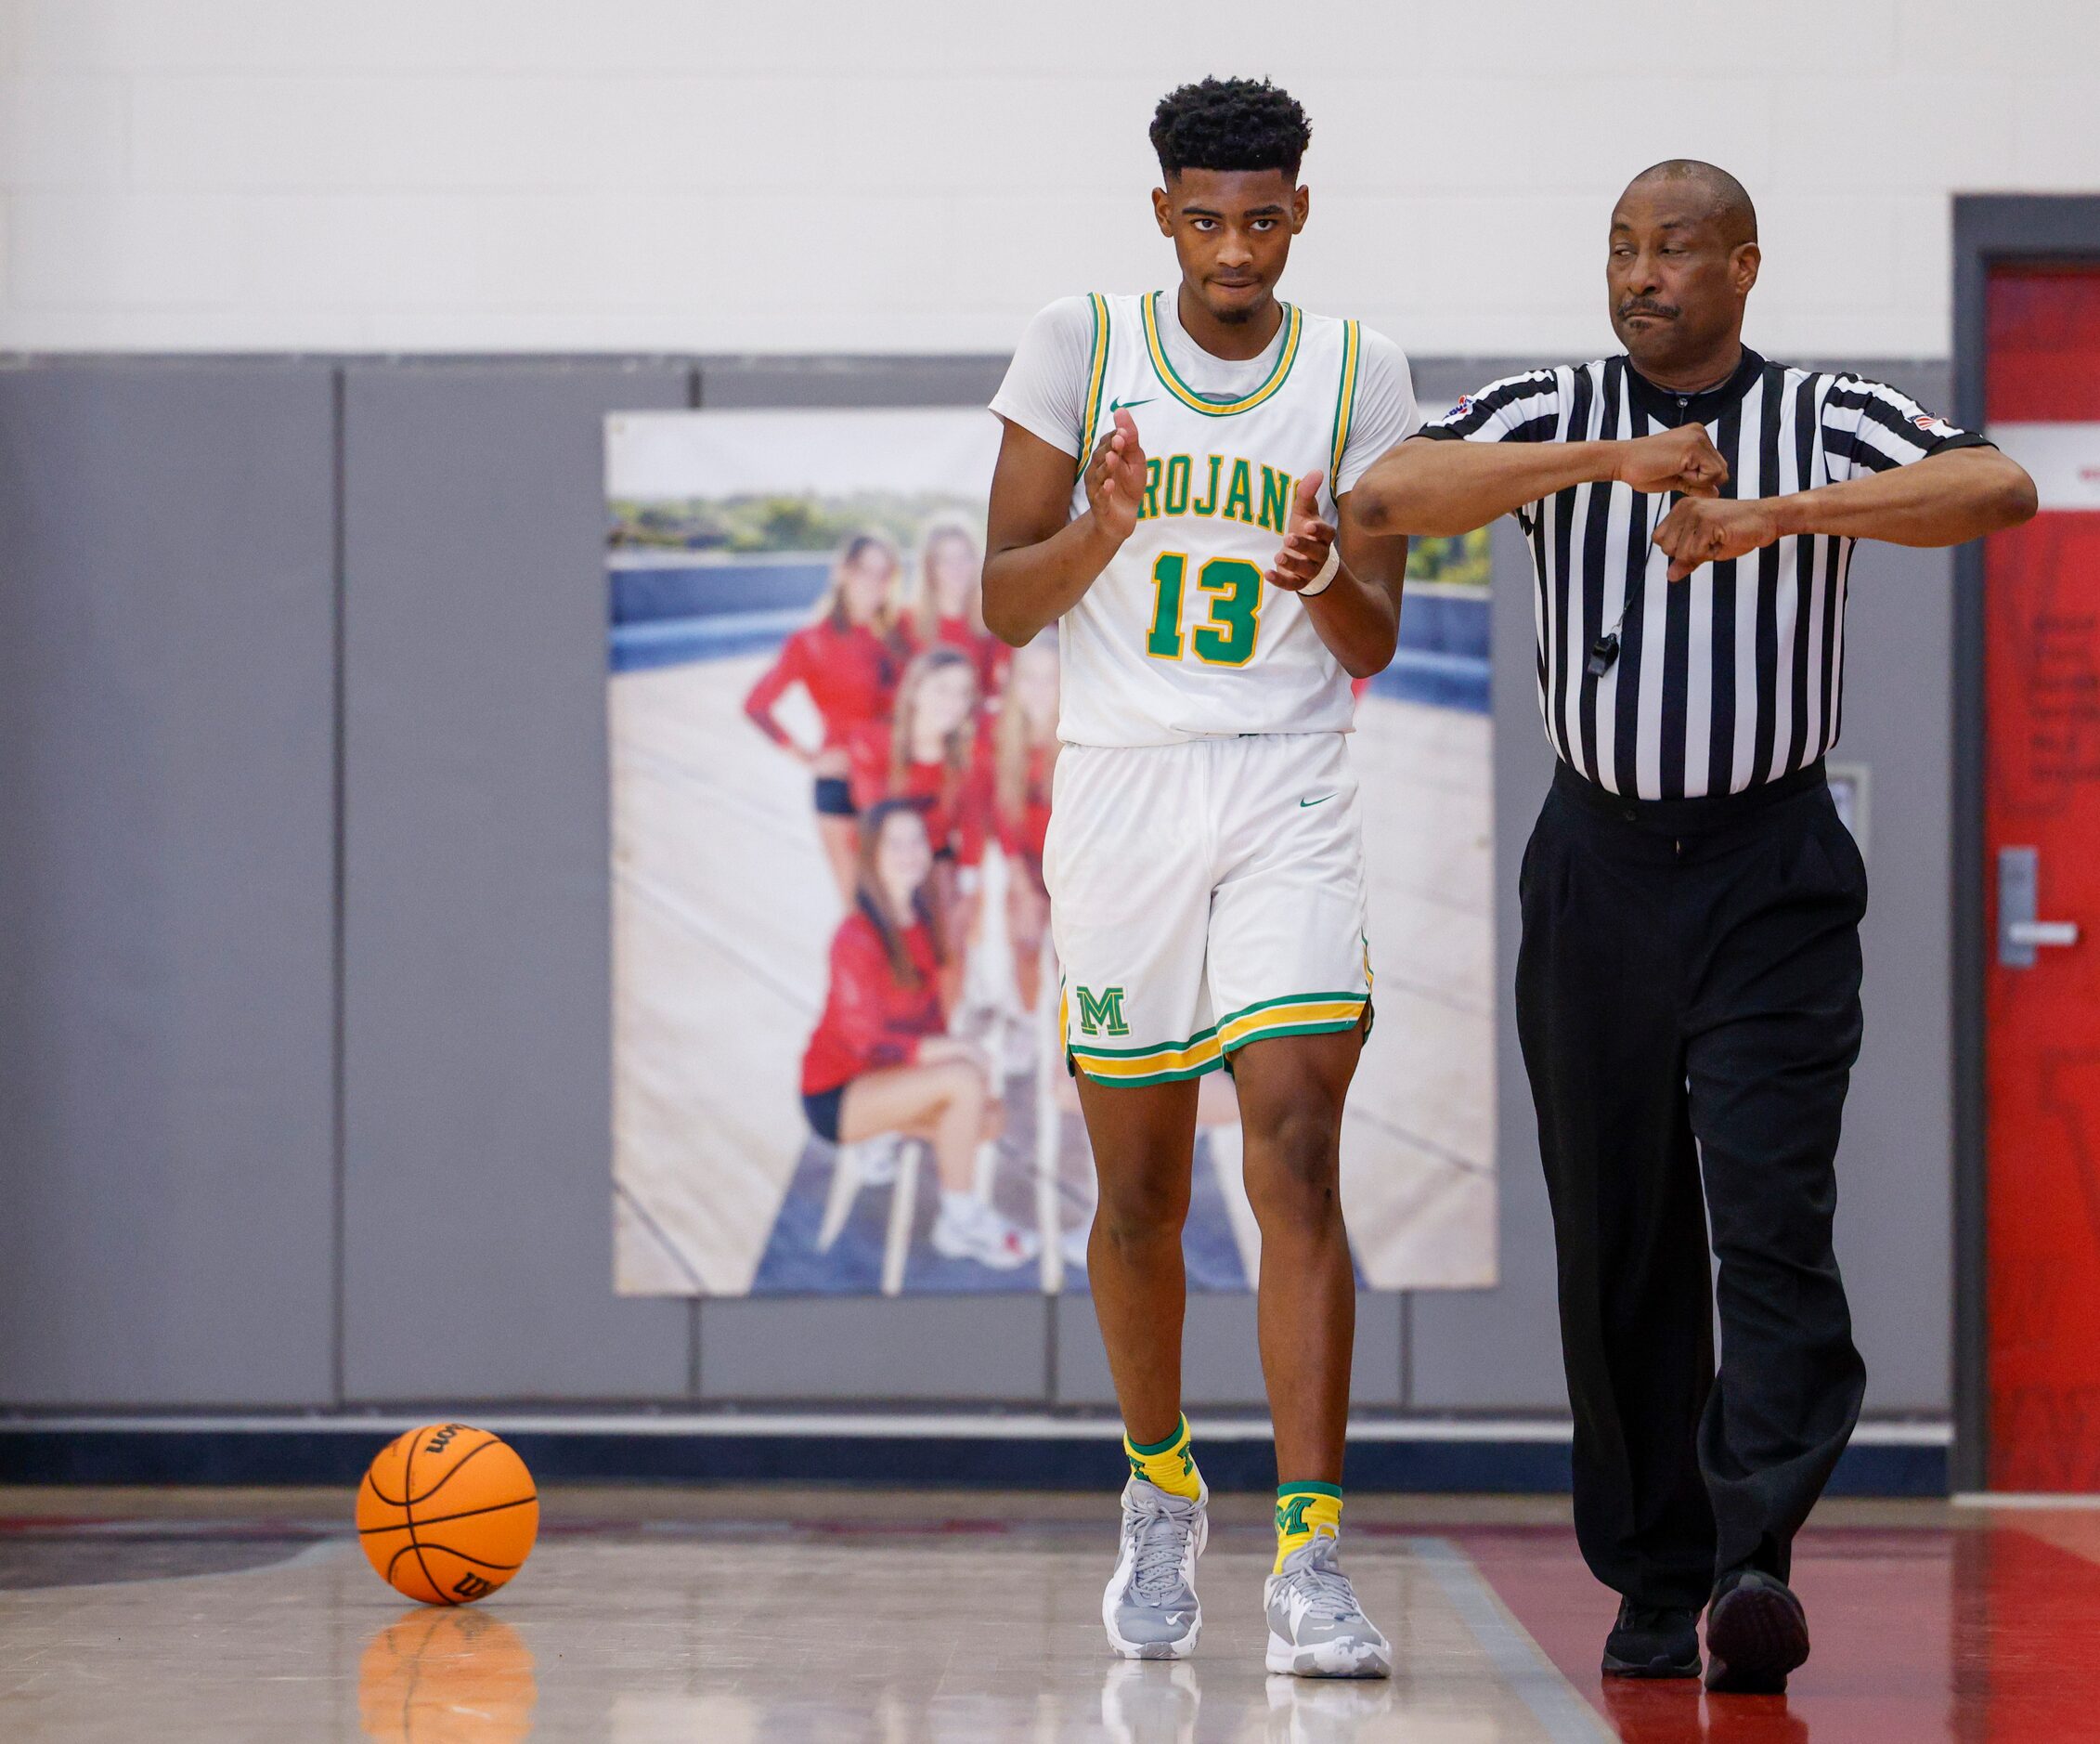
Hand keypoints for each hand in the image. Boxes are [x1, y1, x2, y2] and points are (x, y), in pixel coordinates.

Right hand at [1083, 409, 1147, 546]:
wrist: (1123, 517)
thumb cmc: (1127, 485)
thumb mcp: (1134, 459)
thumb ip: (1129, 438)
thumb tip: (1121, 410)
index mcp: (1105, 457)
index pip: (1107, 443)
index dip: (1115, 437)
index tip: (1124, 431)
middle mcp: (1097, 471)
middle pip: (1100, 457)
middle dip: (1110, 448)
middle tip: (1119, 440)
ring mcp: (1097, 489)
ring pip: (1099, 476)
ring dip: (1106, 467)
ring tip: (1113, 458)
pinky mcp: (1101, 507)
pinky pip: (1100, 498)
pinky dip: (1104, 492)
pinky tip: (1109, 485)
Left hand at [1264, 469, 1336, 591]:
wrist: (1306, 557)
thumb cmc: (1305, 530)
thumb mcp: (1304, 511)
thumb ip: (1307, 493)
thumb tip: (1317, 471)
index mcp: (1324, 536)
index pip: (1327, 534)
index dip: (1319, 531)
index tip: (1309, 526)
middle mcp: (1319, 554)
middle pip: (1316, 552)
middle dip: (1303, 546)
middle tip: (1288, 538)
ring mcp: (1309, 570)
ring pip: (1305, 569)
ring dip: (1292, 564)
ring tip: (1279, 556)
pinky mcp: (1297, 582)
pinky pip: (1291, 584)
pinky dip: (1280, 580)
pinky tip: (1267, 573)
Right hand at [1614, 423, 1727, 496]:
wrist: (1622, 462)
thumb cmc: (1643, 470)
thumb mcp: (1676, 479)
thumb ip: (1696, 484)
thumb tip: (1715, 493)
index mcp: (1697, 437)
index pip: (1716, 467)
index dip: (1700, 480)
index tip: (1676, 473)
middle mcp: (1701, 433)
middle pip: (1722, 470)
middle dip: (1702, 481)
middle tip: (1676, 473)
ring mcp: (1698, 438)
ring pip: (1719, 472)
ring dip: (1698, 481)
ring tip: (1675, 470)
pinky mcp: (1694, 447)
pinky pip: (1711, 474)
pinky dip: (1695, 480)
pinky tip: (1675, 469)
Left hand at [1651, 496, 1782, 579]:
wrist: (1766, 520)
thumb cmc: (1737, 531)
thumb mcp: (1707, 548)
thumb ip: (1686, 560)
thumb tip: (1669, 576)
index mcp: (1681, 509)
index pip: (1659, 539)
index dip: (1678, 549)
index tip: (1701, 540)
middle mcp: (1685, 508)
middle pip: (1667, 548)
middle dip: (1690, 554)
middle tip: (1712, 541)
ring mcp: (1697, 513)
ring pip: (1681, 553)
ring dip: (1703, 554)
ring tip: (1719, 539)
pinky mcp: (1709, 522)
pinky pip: (1697, 553)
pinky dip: (1712, 554)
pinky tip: (1724, 540)